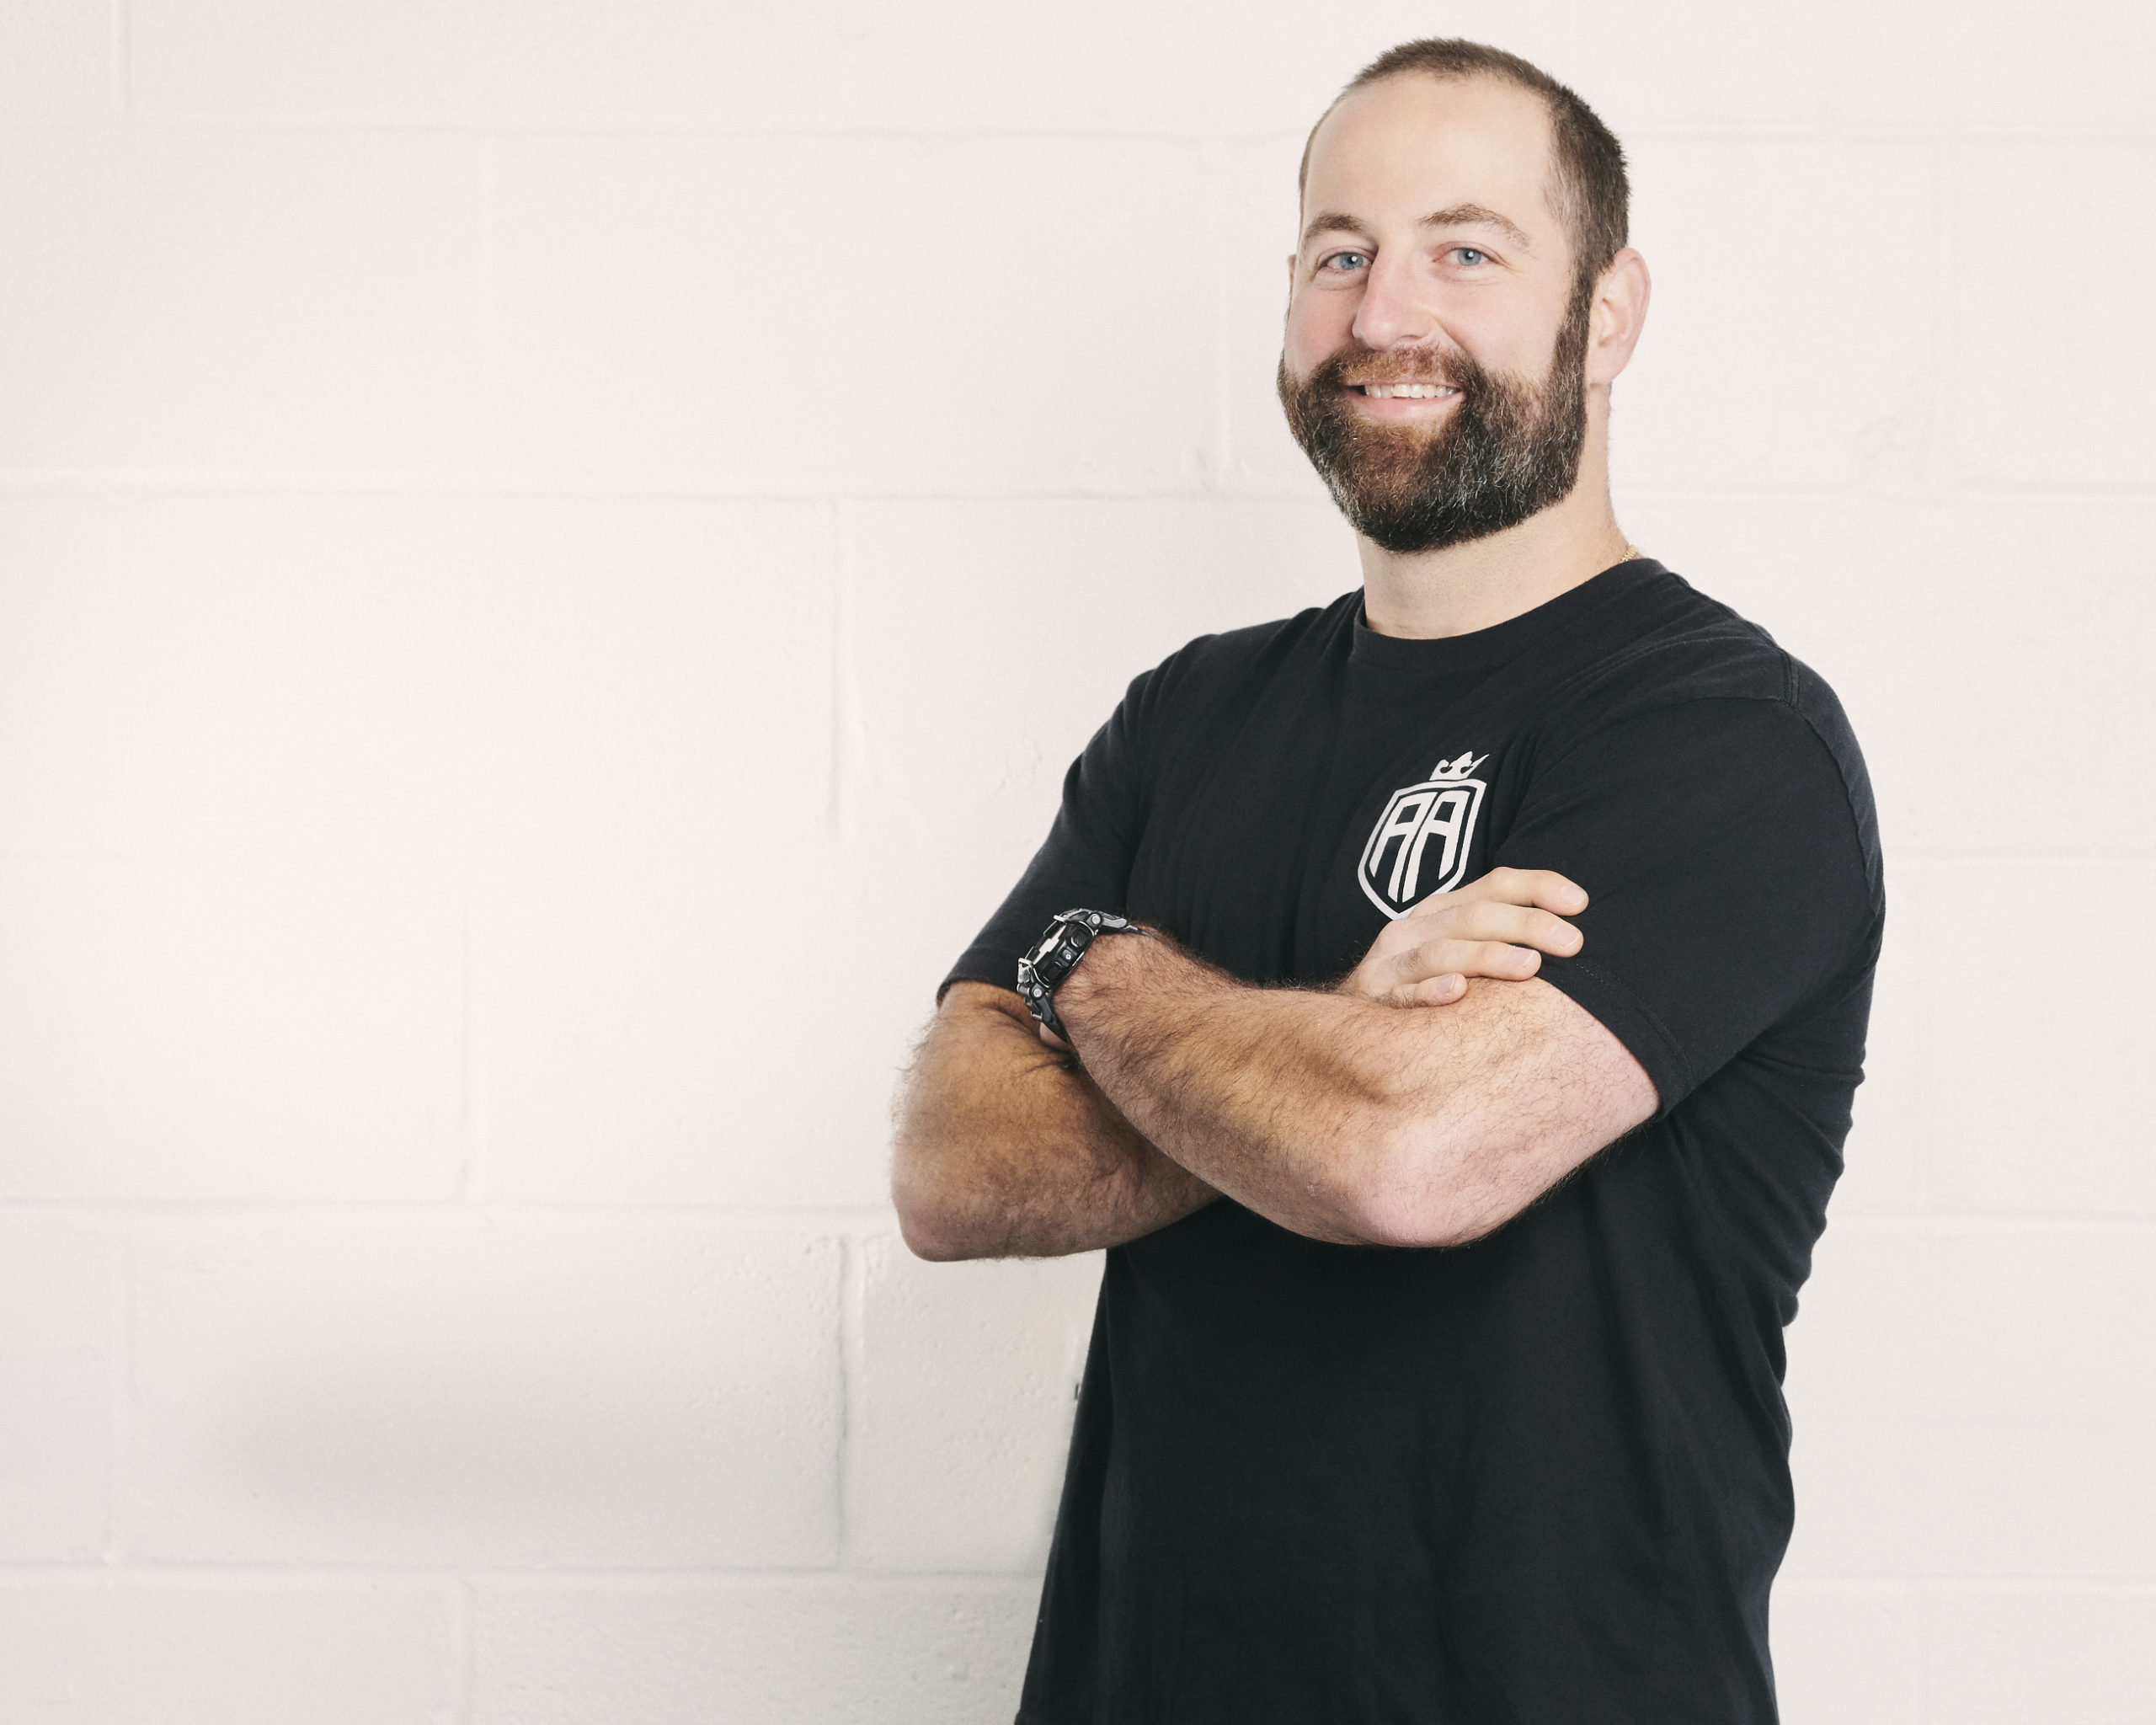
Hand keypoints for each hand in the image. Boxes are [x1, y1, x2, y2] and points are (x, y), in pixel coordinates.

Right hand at [1339, 867, 1587, 1007]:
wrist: (1346, 1025)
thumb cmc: (1421, 989)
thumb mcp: (1457, 952)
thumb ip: (1501, 939)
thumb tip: (1573, 933)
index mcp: (1439, 910)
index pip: (1494, 885)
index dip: (1537, 887)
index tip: (1581, 903)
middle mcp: (1413, 928)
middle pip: (1474, 916)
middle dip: (1526, 924)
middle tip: (1572, 943)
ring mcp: (1390, 964)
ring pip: (1442, 951)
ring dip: (1488, 956)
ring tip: (1531, 967)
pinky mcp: (1373, 1001)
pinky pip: (1403, 995)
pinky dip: (1429, 991)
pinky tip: (1458, 992)